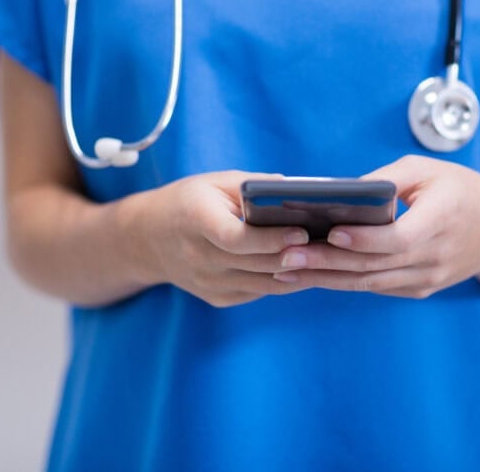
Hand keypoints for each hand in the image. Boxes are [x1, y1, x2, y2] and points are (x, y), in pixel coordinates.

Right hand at [129, 171, 312, 306]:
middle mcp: (198, 257)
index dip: (271, 239)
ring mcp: (206, 283)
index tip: (302, 231)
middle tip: (330, 247)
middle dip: (296, 256)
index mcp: (195, 220)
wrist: (148, 238)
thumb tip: (300, 191)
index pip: (235, 238)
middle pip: (256, 264)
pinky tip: (306, 268)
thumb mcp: (216, 182)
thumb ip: (255, 186)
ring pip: (263, 284)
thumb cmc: (190, 201)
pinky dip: (283, 281)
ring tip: (327, 259)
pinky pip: (258, 292)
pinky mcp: (216, 298)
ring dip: (298, 273)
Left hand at [272, 156, 479, 298]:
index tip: (331, 234)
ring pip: (370, 283)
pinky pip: (378, 286)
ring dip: (326, 279)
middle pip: (375, 266)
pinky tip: (312, 276)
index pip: (399, 239)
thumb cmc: (462, 190)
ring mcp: (429, 279)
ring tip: (286, 271)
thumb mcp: (429, 170)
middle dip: (326, 264)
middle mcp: (436, 257)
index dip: (364, 240)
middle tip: (285, 258)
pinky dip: (344, 281)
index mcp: (442, 220)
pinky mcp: (420, 289)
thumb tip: (342, 191)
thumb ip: (387, 179)